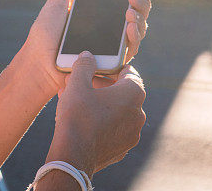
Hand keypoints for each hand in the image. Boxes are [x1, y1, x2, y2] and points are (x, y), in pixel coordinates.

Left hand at [23, 0, 151, 96]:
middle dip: (142, 1)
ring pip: (139, 29)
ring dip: (139, 17)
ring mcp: (114, 45)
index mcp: (99, 13)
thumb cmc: (45, 35)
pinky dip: (134, 37)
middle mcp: (111, 28)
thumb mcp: (56, 5)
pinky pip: (131, 49)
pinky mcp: (113, 61)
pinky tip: (130, 27)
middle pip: (137, 12)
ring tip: (130, 10)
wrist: (39, 62)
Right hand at [47, 52, 146, 174]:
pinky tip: (83, 120)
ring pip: (117, 111)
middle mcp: (138, 113)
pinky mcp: (123, 147)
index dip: (112, 66)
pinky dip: (102, 121)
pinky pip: (114, 128)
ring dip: (100, 103)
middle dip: (101, 85)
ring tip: (77, 100)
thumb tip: (88, 56)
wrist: (73, 156)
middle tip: (81, 82)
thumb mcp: (77, 84)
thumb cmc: (77, 117)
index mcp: (132, 94)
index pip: (129, 71)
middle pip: (122, 92)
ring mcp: (132, 133)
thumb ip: (84, 65)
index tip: (98, 67)